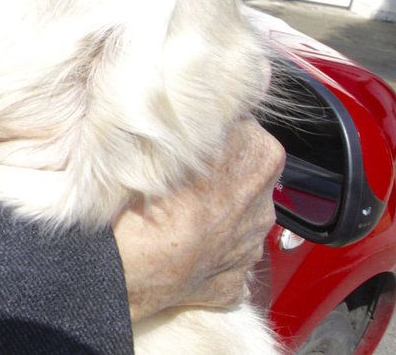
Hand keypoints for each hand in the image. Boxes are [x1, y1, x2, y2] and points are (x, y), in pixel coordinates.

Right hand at [113, 119, 284, 321]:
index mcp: (261, 156)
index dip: (210, 132)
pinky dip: (202, 253)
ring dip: (208, 214)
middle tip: (172, 176)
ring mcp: (251, 247)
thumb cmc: (148, 193)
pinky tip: (174, 248)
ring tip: (166, 214)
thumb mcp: (173, 132)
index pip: (241, 127)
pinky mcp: (233, 284)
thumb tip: (194, 111)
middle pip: (240, 176)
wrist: (130, 261)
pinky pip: (219, 259)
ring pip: (231, 219)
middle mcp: (265, 202)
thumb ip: (197, 122)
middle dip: (213, 175)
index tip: (184, 138)